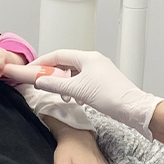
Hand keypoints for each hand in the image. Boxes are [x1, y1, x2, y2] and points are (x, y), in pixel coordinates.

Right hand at [32, 50, 163, 138]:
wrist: (132, 108)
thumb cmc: (111, 96)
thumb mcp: (78, 90)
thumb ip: (56, 85)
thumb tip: (40, 81)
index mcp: (87, 57)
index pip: (58, 55)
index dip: (42, 62)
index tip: (31, 69)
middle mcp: (93, 61)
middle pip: (66, 64)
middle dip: (53, 75)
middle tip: (43, 84)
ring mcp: (99, 71)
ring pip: (74, 74)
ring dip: (65, 84)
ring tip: (63, 96)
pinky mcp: (103, 82)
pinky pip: (83, 82)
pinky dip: (75, 89)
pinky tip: (76, 100)